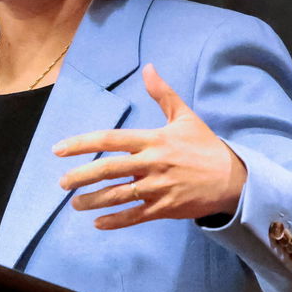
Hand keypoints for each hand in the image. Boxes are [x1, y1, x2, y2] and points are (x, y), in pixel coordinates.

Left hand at [54, 63, 247, 229]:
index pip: (110, 140)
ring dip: (92, 201)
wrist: (233, 179)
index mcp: (153, 140)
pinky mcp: (165, 208)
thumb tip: (148, 68)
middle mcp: (152, 163)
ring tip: (75, 204)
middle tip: (62, 183)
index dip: (81, 144)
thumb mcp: (185, 117)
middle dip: (80, 177)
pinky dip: (115, 221)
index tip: (58, 149)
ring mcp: (158, 188)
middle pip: (108, 170)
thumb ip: (163, 94)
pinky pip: (135, 216)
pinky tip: (97, 224)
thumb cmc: (205, 146)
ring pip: (117, 196)